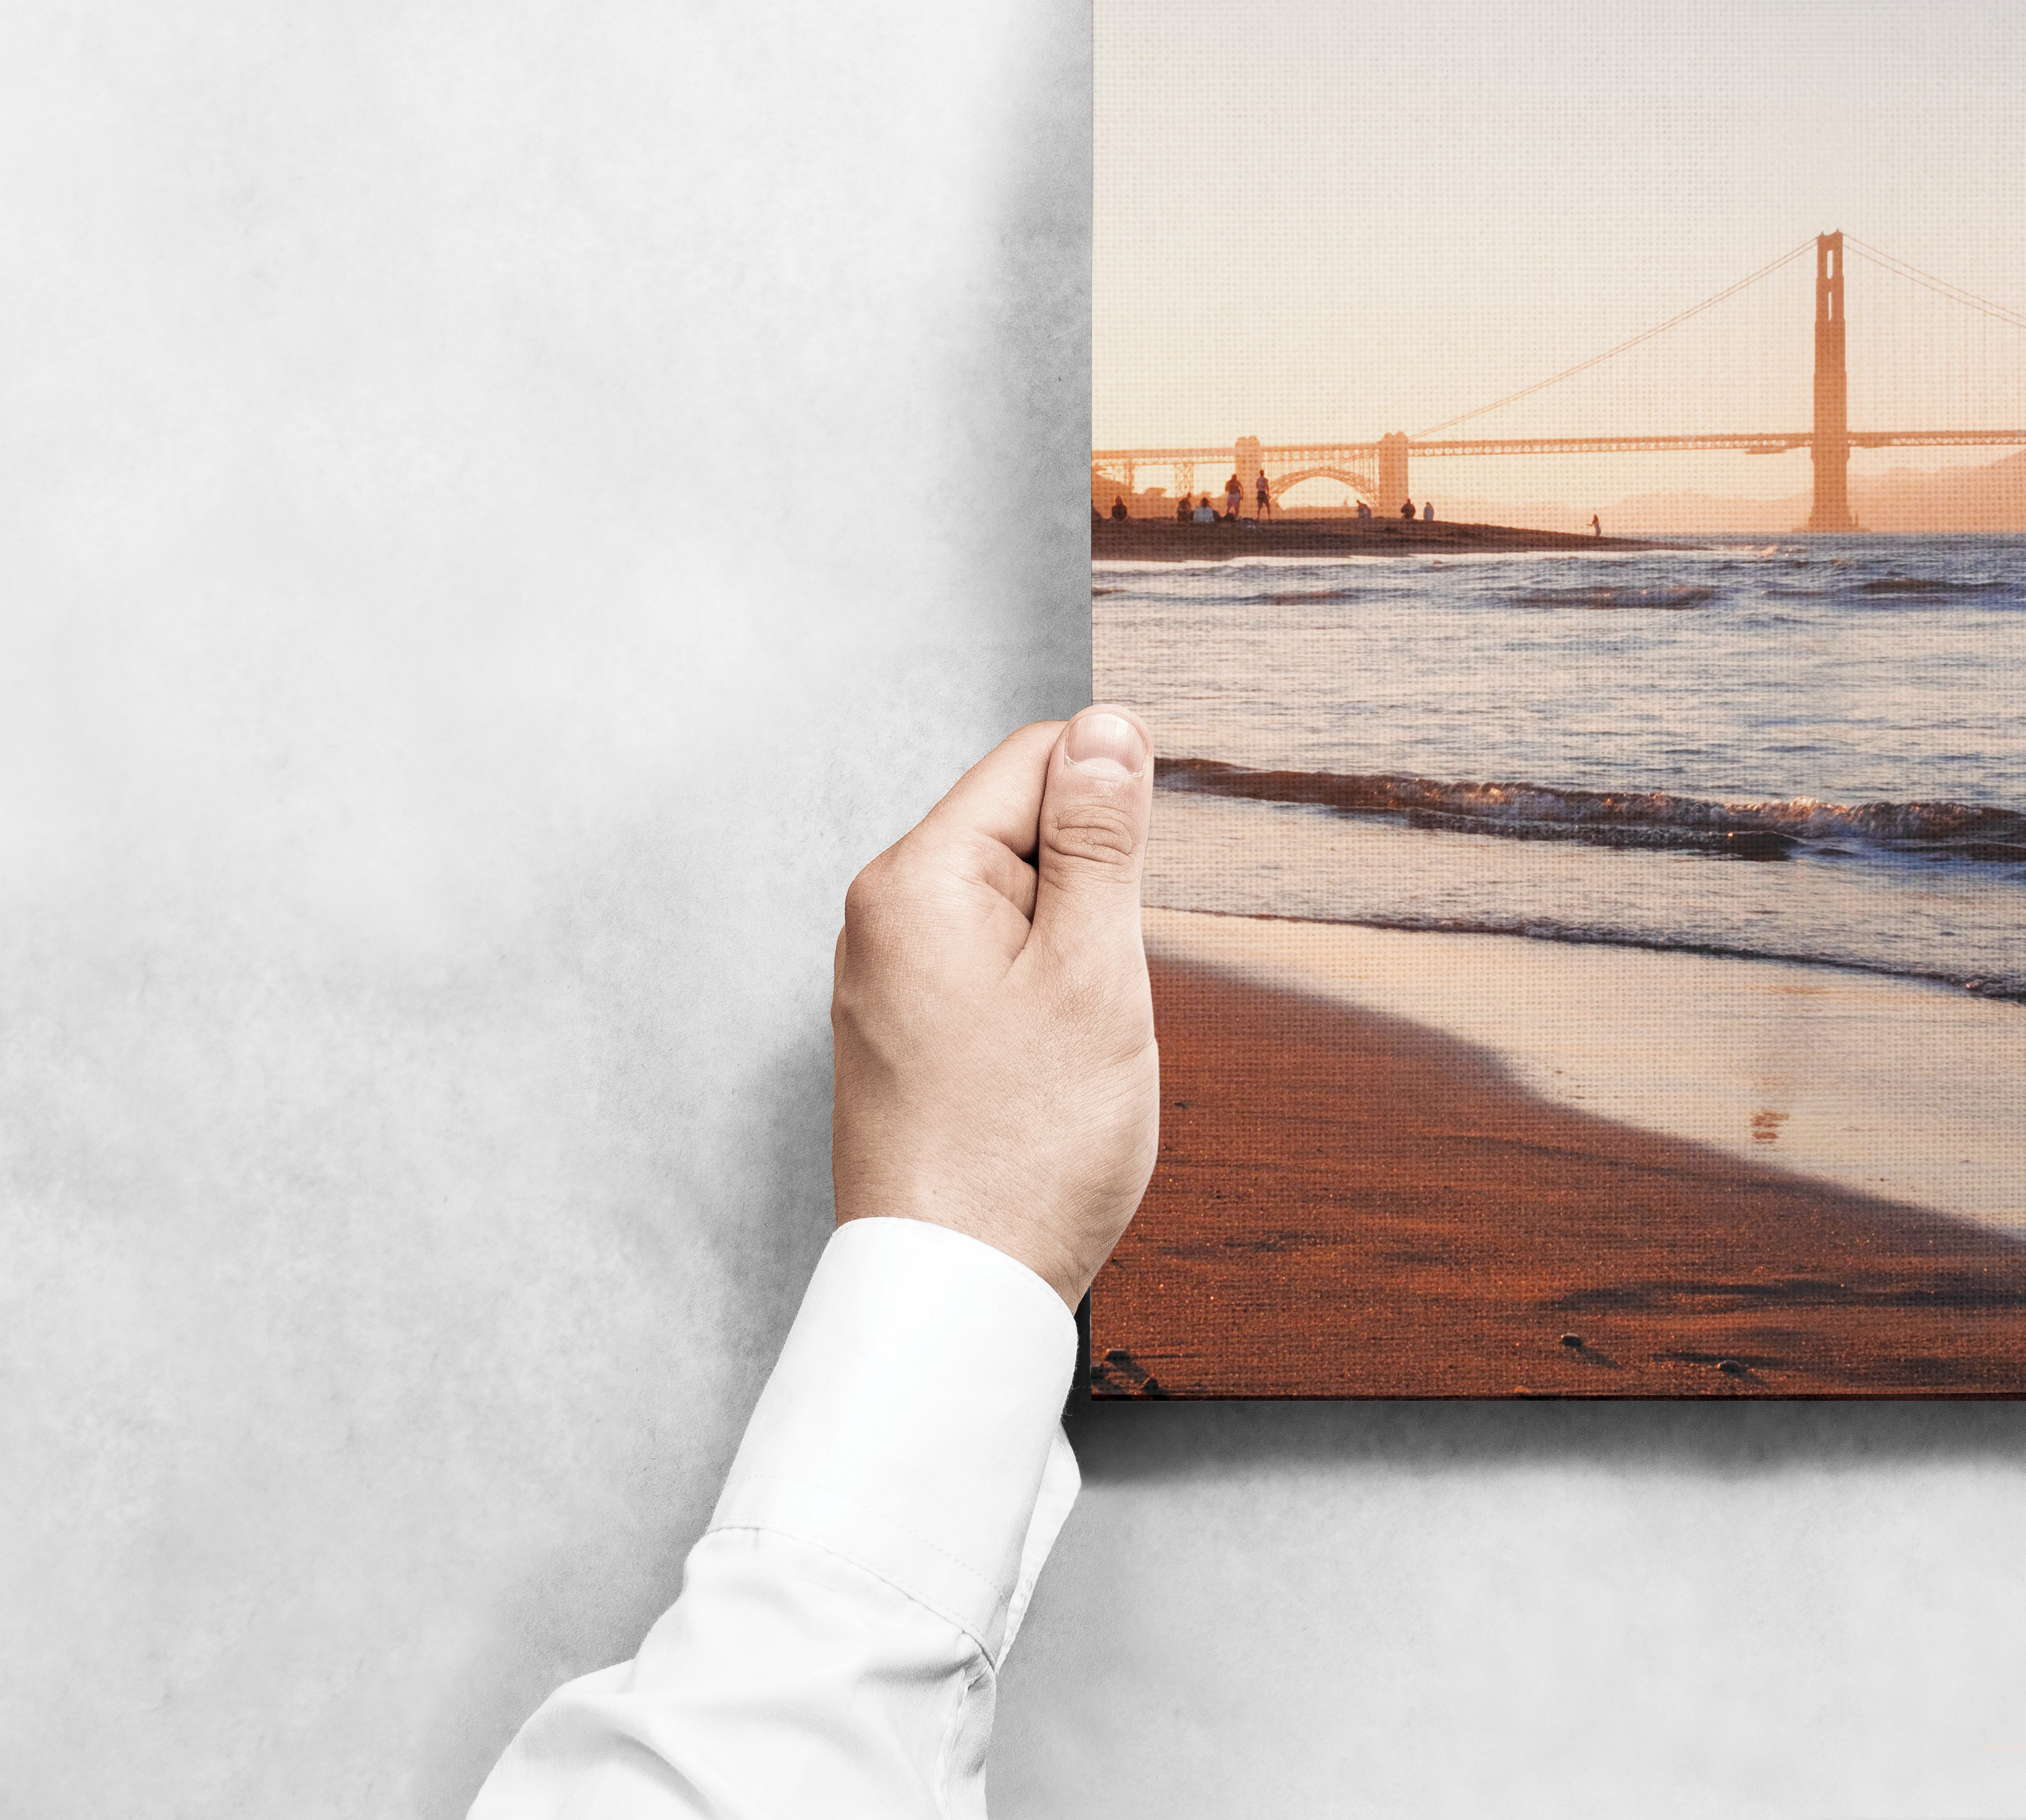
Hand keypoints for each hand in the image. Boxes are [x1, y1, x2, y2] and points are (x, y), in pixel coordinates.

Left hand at [829, 707, 1161, 1305]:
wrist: (960, 1295)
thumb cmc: (1025, 1150)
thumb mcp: (1093, 970)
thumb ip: (1101, 838)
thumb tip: (1107, 729)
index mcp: (916, 882)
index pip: (1035, 760)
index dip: (1113, 803)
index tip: (1142, 888)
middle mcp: (883, 918)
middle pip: (1024, 830)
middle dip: (1094, 890)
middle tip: (1104, 988)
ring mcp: (888, 979)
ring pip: (1020, 903)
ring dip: (1075, 950)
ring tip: (1078, 1038)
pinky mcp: (906, 1033)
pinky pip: (996, 965)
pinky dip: (1045, 995)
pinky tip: (1054, 1067)